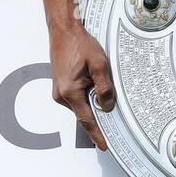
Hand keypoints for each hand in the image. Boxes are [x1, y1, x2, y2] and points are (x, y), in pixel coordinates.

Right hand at [49, 22, 115, 149]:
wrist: (63, 31)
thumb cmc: (79, 44)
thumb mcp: (98, 64)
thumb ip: (104, 87)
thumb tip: (107, 106)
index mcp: (70, 92)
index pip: (87, 120)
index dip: (97, 134)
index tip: (105, 146)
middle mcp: (61, 95)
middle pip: (84, 113)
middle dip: (98, 117)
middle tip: (116, 119)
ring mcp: (59, 91)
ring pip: (81, 105)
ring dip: (93, 103)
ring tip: (104, 91)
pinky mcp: (60, 86)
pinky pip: (76, 98)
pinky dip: (86, 97)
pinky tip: (94, 86)